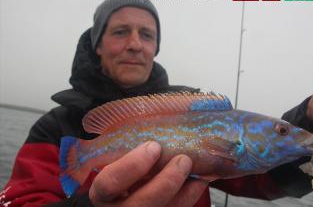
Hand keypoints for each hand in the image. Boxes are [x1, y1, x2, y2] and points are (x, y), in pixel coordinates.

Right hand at [89, 141, 207, 206]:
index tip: (153, 146)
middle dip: (166, 182)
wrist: (123, 199)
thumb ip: (127, 152)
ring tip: (196, 170)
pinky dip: (189, 197)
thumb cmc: (121, 175)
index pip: (109, 183)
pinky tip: (198, 181)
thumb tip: (156, 125)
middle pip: (141, 203)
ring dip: (184, 191)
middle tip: (183, 160)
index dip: (132, 166)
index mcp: (102, 193)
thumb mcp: (116, 164)